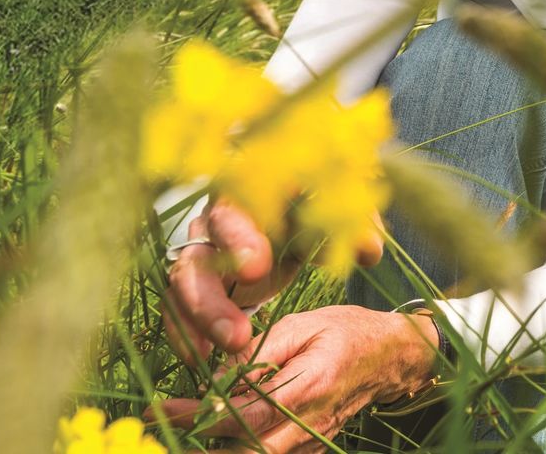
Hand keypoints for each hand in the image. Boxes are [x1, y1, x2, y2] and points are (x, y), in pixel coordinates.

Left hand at [152, 305, 439, 452]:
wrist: (393, 358)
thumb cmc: (348, 331)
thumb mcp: (304, 324)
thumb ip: (261, 351)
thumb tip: (217, 377)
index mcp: (309, 385)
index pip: (246, 412)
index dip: (200, 416)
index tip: (164, 409)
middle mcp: (310, 422)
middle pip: (247, 451)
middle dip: (201, 447)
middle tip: (163, 430)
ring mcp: (312, 439)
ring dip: (217, 450)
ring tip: (183, 433)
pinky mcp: (311, 445)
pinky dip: (239, 449)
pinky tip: (215, 436)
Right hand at [163, 201, 384, 360]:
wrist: (293, 217)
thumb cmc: (315, 209)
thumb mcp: (338, 212)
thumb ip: (355, 226)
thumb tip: (368, 250)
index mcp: (250, 188)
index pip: (235, 205)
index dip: (240, 236)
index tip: (257, 268)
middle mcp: (216, 215)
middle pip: (200, 249)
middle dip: (213, 293)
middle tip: (237, 332)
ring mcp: (201, 248)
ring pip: (183, 281)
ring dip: (200, 319)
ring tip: (226, 350)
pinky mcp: (195, 281)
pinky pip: (177, 305)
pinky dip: (185, 332)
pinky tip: (200, 358)